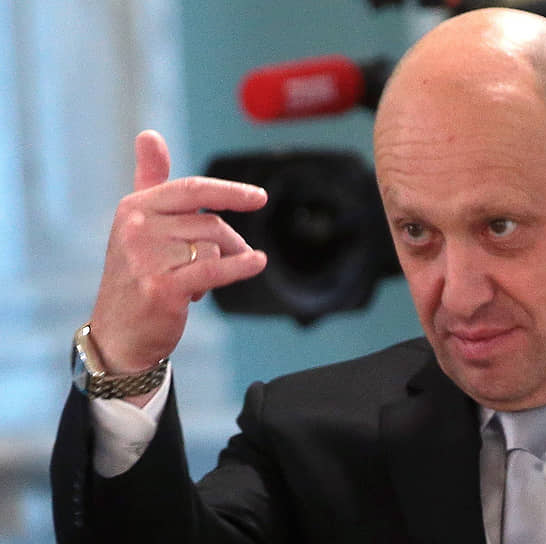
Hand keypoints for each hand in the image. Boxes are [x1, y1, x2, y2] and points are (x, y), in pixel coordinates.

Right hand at [89, 130, 267, 375]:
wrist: (119, 333)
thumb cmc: (137, 274)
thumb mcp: (139, 223)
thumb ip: (149, 180)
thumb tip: (149, 134)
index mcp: (135, 207)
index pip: (193, 190)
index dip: (229, 191)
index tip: (259, 198)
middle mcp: (136, 228)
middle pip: (209, 223)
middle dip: (230, 242)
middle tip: (236, 256)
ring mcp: (147, 259)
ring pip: (213, 248)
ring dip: (221, 265)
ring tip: (201, 282)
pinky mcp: (162, 288)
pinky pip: (214, 270)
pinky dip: (240, 267)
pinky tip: (257, 262)